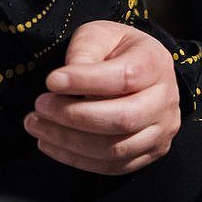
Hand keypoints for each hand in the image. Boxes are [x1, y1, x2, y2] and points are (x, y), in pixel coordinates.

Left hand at [24, 20, 181, 174]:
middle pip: (122, 119)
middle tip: (40, 106)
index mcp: (156, 63)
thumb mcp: (100, 34)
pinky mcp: (148, 154)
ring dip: (69, 141)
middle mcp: (165, 101)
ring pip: (115, 149)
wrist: (140, 70)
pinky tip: (50, 143)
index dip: (86, 81)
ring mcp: (160, 132)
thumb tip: (63, 82)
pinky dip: (75, 158)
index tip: (51, 81)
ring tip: (37, 126)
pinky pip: (111, 167)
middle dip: (73, 117)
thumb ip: (84, 51)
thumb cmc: (116, 50)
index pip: (125, 77)